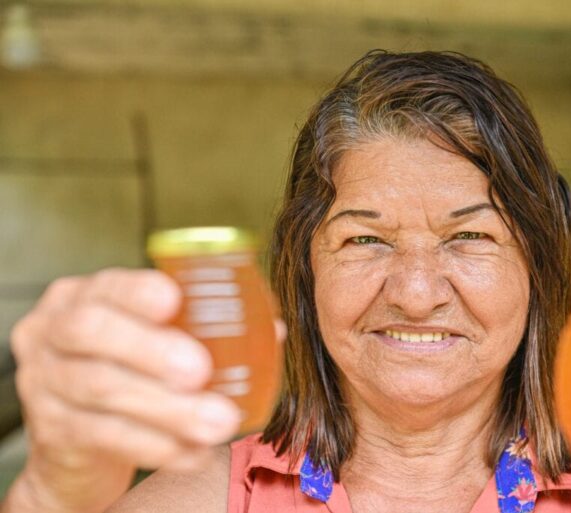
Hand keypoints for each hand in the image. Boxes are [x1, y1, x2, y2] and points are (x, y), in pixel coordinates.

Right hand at [6, 269, 254, 512]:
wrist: (76, 442)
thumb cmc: (127, 372)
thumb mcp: (151, 341)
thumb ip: (203, 328)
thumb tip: (272, 329)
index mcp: (82, 296)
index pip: (106, 285)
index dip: (138, 292)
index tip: (174, 301)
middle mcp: (52, 331)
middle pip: (90, 331)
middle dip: (150, 349)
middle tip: (200, 371)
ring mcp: (42, 381)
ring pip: (100, 388)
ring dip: (167, 407)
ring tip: (217, 421)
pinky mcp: (51, 431)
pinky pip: (105, 436)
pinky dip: (158, 446)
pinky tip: (194, 451)